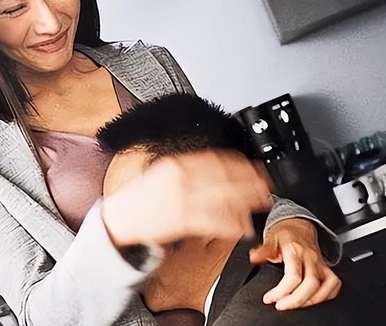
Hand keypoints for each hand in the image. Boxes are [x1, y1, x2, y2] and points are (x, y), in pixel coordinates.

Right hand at [101, 149, 272, 246]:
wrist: (118, 220)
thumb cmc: (140, 199)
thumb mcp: (162, 173)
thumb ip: (187, 169)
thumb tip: (214, 169)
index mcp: (177, 163)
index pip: (216, 159)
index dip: (239, 163)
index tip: (253, 165)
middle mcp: (182, 177)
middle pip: (225, 176)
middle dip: (250, 180)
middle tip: (266, 184)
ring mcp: (183, 199)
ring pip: (224, 198)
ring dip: (247, 201)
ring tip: (262, 203)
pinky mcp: (182, 221)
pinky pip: (214, 221)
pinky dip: (232, 224)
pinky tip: (243, 227)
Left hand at [248, 218, 340, 309]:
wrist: (299, 224)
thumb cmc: (285, 232)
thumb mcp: (271, 238)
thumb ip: (263, 250)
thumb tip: (253, 257)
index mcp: (296, 250)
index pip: (294, 275)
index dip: (281, 291)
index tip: (269, 298)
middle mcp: (310, 257)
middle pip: (311, 283)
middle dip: (296, 300)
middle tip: (281, 306)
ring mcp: (320, 263)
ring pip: (326, 285)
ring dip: (312, 300)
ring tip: (295, 305)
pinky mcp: (326, 267)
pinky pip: (334, 283)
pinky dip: (327, 295)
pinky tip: (313, 300)